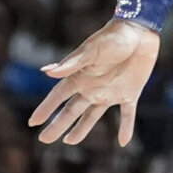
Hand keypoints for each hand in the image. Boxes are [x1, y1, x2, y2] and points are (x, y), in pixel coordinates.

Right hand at [30, 18, 161, 146]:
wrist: (140, 31)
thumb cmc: (112, 37)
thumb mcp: (90, 51)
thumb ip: (70, 64)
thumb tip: (45, 72)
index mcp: (80, 76)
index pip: (58, 96)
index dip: (46, 109)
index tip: (33, 122)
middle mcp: (92, 86)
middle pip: (71, 110)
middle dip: (57, 125)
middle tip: (44, 139)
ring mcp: (110, 91)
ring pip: (92, 116)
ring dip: (82, 129)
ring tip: (70, 141)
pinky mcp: (129, 93)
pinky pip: (127, 115)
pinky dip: (126, 128)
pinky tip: (123, 141)